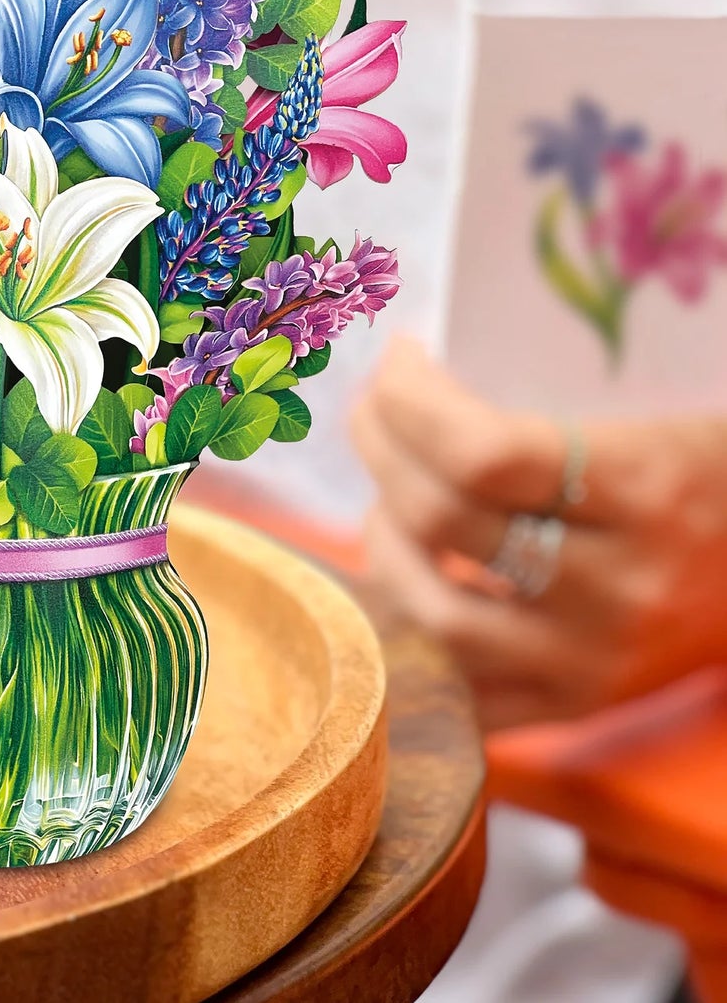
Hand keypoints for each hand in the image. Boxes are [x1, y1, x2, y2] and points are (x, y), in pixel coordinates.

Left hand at [351, 338, 726, 730]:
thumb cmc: (710, 467)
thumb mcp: (656, 412)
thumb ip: (555, 393)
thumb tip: (427, 360)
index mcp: (643, 487)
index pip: (485, 453)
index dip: (412, 401)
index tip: (399, 359)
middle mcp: (617, 584)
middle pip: (443, 521)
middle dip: (379, 451)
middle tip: (373, 412)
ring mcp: (593, 659)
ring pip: (435, 614)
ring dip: (382, 544)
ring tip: (386, 500)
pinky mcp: (577, 707)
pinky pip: (460, 690)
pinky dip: (412, 633)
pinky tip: (408, 576)